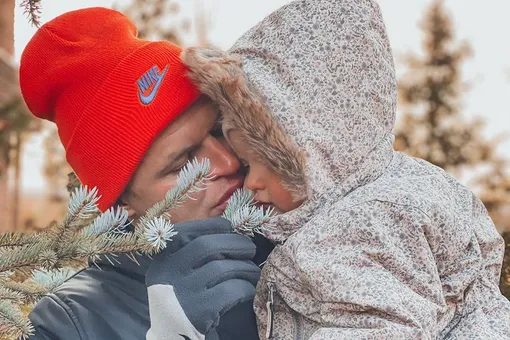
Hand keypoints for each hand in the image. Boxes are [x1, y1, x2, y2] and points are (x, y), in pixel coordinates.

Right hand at [145, 217, 260, 339]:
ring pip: (222, 268)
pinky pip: (231, 290)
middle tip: (250, 249)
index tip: (229, 227)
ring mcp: (182, 293)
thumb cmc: (182, 301)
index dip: (210, 225)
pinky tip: (248, 290)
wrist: (173, 338)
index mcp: (161, 261)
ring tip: (253, 272)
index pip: (184, 232)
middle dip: (234, 243)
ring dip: (245, 267)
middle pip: (206, 246)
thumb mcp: (177, 274)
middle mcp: (167, 274)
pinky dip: (245, 287)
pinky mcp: (198, 312)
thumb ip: (191, 253)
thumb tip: (227, 230)